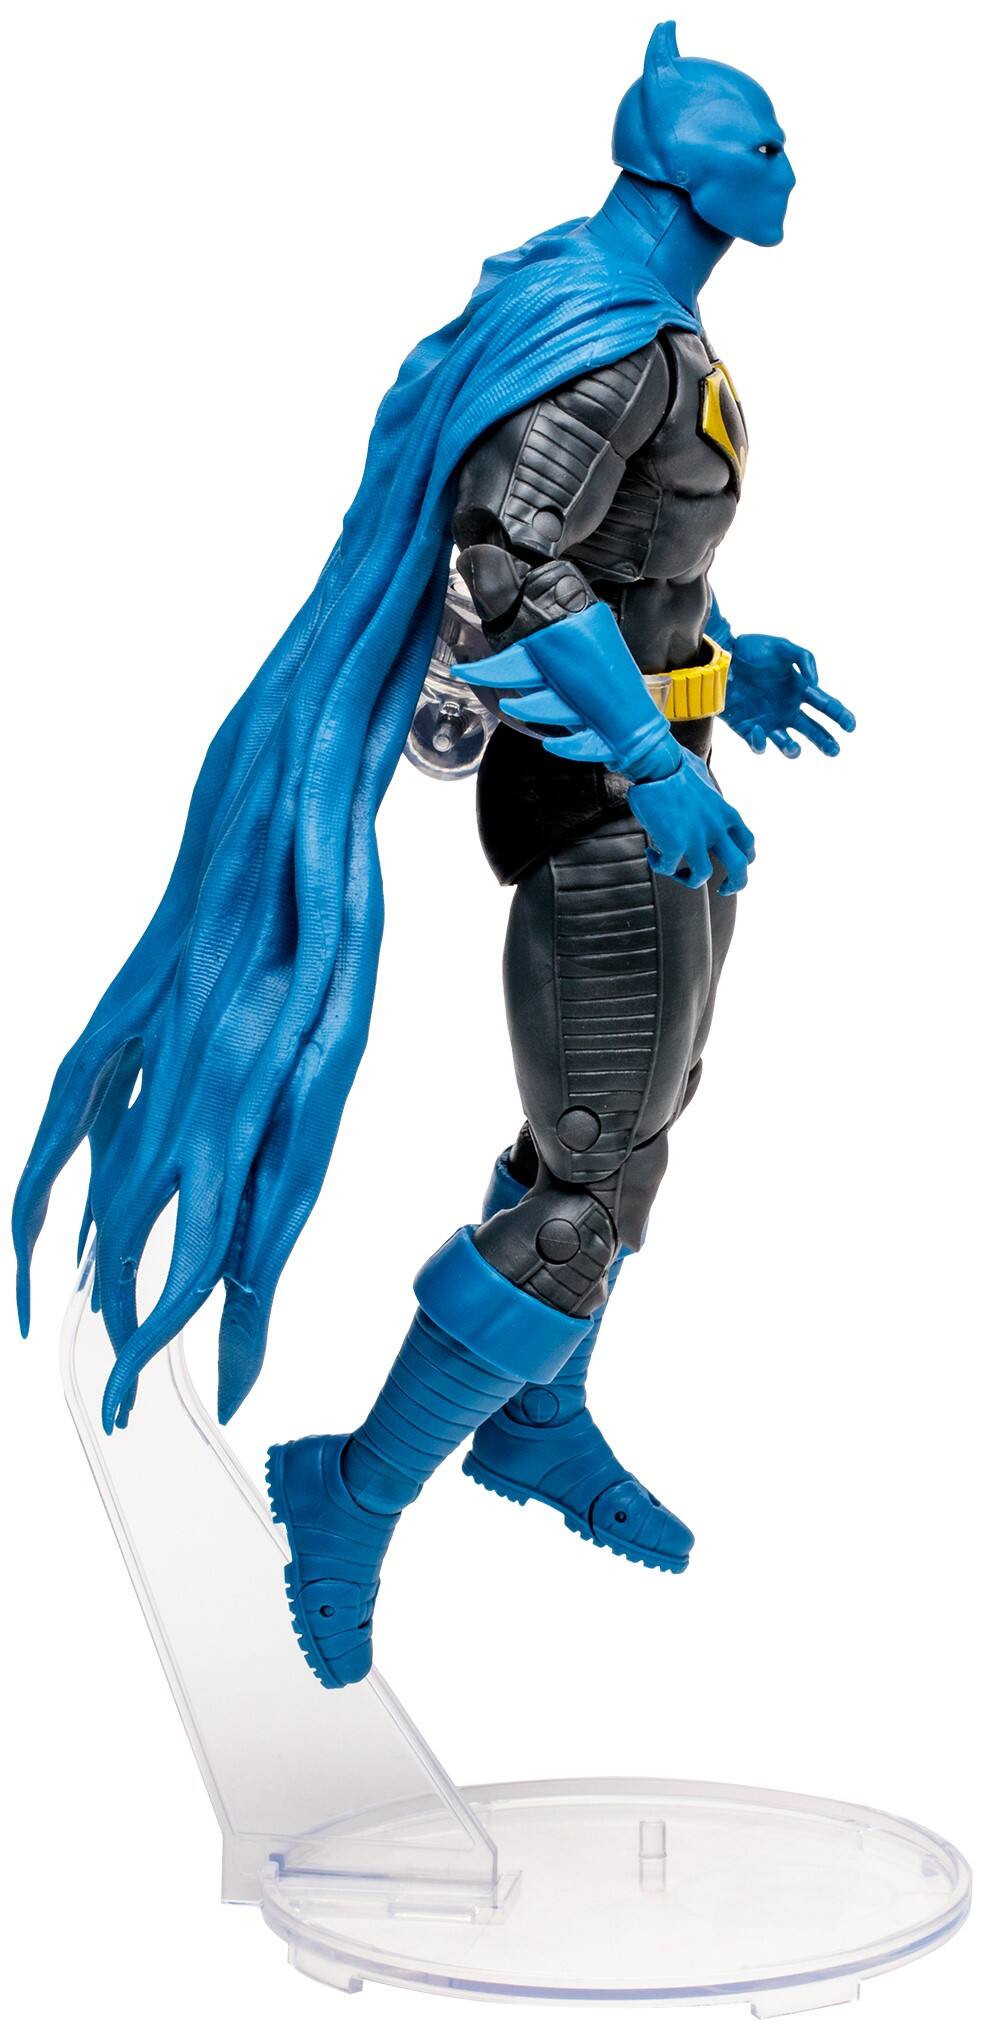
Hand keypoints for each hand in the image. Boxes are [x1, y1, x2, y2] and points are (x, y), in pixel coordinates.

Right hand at [628, 751, 754, 894]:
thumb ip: (709, 793)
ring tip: (675, 872)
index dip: (744, 858)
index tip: (734, 864)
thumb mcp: (704, 778)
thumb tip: (701, 788)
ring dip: (688, 879)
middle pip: (739, 867)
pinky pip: (668, 868)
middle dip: (735, 884)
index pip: (748, 843)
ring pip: (702, 876)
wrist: (657, 764)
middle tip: (724, 889)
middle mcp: (716, 828)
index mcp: (726, 813)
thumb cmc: (675, 764)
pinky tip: (651, 854)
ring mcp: (696, 838)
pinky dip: (659, 865)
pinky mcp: (673, 844)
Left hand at [722, 635, 855, 757]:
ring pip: (787, 743)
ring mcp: (768, 721)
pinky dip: (760, 742)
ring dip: (792, 749)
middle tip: (834, 750)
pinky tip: (759, 732)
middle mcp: (787, 709)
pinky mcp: (748, 729)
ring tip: (795, 749)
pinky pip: (759, 744)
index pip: (825, 705)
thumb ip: (805, 659)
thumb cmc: (751, 649)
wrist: (720, 658)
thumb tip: (815, 684)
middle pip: (812, 730)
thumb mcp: (782, 647)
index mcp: (799, 689)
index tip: (851, 726)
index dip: (840, 716)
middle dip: (824, 741)